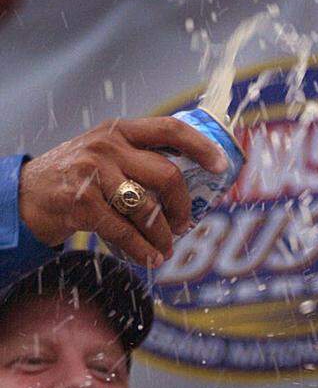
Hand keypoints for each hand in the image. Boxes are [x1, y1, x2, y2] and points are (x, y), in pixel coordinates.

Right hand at [18, 117, 228, 266]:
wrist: (26, 194)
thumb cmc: (77, 177)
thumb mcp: (106, 155)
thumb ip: (139, 160)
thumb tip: (190, 186)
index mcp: (120, 130)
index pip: (170, 129)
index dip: (201, 146)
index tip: (222, 166)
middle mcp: (108, 145)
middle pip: (168, 175)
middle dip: (183, 206)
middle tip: (184, 225)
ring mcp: (93, 171)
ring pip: (149, 208)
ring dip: (163, 235)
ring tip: (166, 248)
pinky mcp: (82, 201)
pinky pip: (125, 231)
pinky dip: (143, 249)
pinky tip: (150, 259)